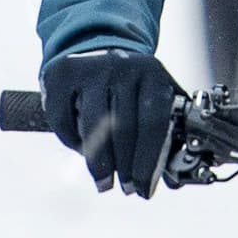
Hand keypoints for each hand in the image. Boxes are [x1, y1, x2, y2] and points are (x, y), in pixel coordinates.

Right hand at [40, 49, 181, 195]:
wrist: (96, 49)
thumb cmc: (133, 88)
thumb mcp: (157, 98)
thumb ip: (169, 135)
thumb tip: (174, 181)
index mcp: (153, 73)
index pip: (154, 121)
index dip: (149, 160)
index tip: (145, 187)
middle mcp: (123, 66)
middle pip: (123, 127)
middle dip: (125, 166)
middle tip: (127, 188)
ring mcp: (91, 69)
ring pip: (93, 127)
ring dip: (99, 163)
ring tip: (104, 182)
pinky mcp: (62, 74)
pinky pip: (64, 120)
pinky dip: (73, 142)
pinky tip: (84, 150)